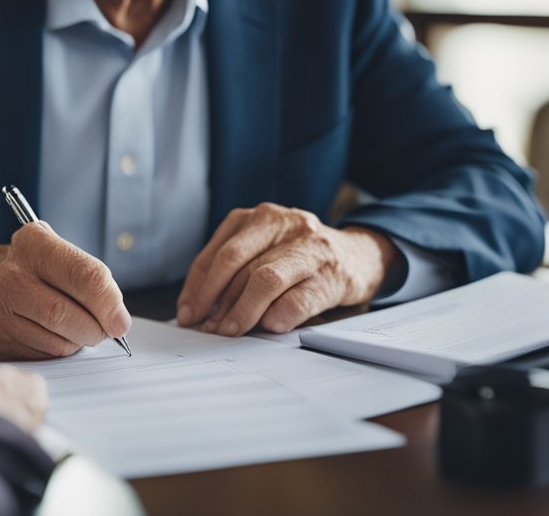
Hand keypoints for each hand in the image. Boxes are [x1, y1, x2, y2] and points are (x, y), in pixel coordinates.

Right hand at [0, 222, 130, 359]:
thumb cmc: (43, 272)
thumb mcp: (66, 258)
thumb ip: (96, 283)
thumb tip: (119, 323)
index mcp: (34, 244)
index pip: (84, 275)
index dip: (109, 303)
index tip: (121, 322)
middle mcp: (11, 274)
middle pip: (64, 312)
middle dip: (94, 328)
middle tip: (105, 330)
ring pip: (55, 341)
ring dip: (78, 341)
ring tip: (77, 328)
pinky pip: (43, 356)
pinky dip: (60, 351)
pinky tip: (55, 335)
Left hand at [175, 203, 396, 336]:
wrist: (360, 257)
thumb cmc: (303, 257)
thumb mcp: (268, 248)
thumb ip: (236, 269)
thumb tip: (198, 309)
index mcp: (260, 218)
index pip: (218, 252)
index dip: (198, 286)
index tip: (188, 312)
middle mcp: (284, 225)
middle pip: (235, 261)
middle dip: (214, 299)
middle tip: (206, 327)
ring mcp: (309, 248)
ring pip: (264, 279)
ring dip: (241, 311)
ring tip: (230, 331)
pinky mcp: (331, 276)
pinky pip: (297, 300)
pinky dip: (277, 317)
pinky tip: (268, 327)